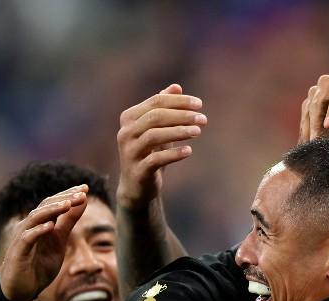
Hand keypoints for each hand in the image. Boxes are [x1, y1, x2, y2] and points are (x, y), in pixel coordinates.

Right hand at [0, 186, 88, 300]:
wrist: (22, 289)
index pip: (54, 203)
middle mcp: (29, 226)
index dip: (68, 194)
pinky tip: (50, 226)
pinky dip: (38, 231)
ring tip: (67, 204)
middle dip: (63, 199)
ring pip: (35, 218)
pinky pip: (27, 238)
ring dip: (51, 210)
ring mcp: (22, 238)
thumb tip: (82, 201)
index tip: (85, 187)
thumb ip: (68, 222)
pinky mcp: (18, 252)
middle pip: (45, 206)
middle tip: (81, 193)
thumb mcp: (59, 241)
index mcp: (40, 223)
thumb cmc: (39, 265)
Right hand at [117, 83, 206, 208]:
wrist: (137, 186)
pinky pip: (156, 159)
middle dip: (181, 116)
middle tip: (203, 119)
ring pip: (154, 136)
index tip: (200, 104)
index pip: (156, 102)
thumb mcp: (157, 129)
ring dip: (179, 132)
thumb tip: (176, 87)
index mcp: (129, 117)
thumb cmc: (150, 153)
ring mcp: (129, 152)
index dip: (178, 101)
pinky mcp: (137, 170)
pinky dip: (174, 154)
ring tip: (198, 132)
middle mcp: (125, 132)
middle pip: (155, 117)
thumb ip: (164, 108)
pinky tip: (189, 151)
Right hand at [298, 68, 328, 141]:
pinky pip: (304, 114)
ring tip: (311, 144)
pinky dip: (304, 128)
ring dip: (309, 127)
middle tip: (317, 140)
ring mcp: (316, 90)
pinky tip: (305, 143)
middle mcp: (328, 80)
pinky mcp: (309, 100)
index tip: (328, 126)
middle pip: (318, 101)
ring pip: (308, 108)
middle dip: (317, 122)